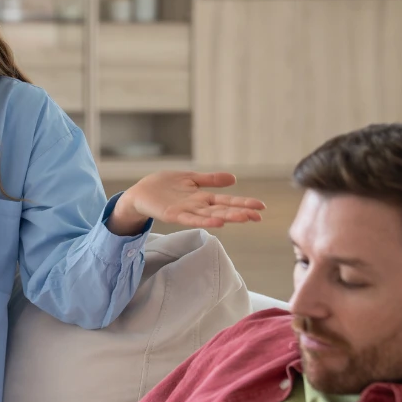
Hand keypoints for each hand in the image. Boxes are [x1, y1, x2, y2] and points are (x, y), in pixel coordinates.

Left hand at [107, 171, 264, 235]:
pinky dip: (205, 220)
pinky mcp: (174, 214)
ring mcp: (187, 211)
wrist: (140, 193)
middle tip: (259, 216)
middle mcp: (197, 206)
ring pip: (211, 215)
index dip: (244, 203)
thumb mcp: (190, 179)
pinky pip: (192, 218)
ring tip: (244, 218)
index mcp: (202, 198)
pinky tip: (218, 222)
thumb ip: (211, 180)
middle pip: (223, 208)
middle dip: (241, 212)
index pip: (227, 200)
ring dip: (227, 217)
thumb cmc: (163, 186)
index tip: (261, 207)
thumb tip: (234, 179)